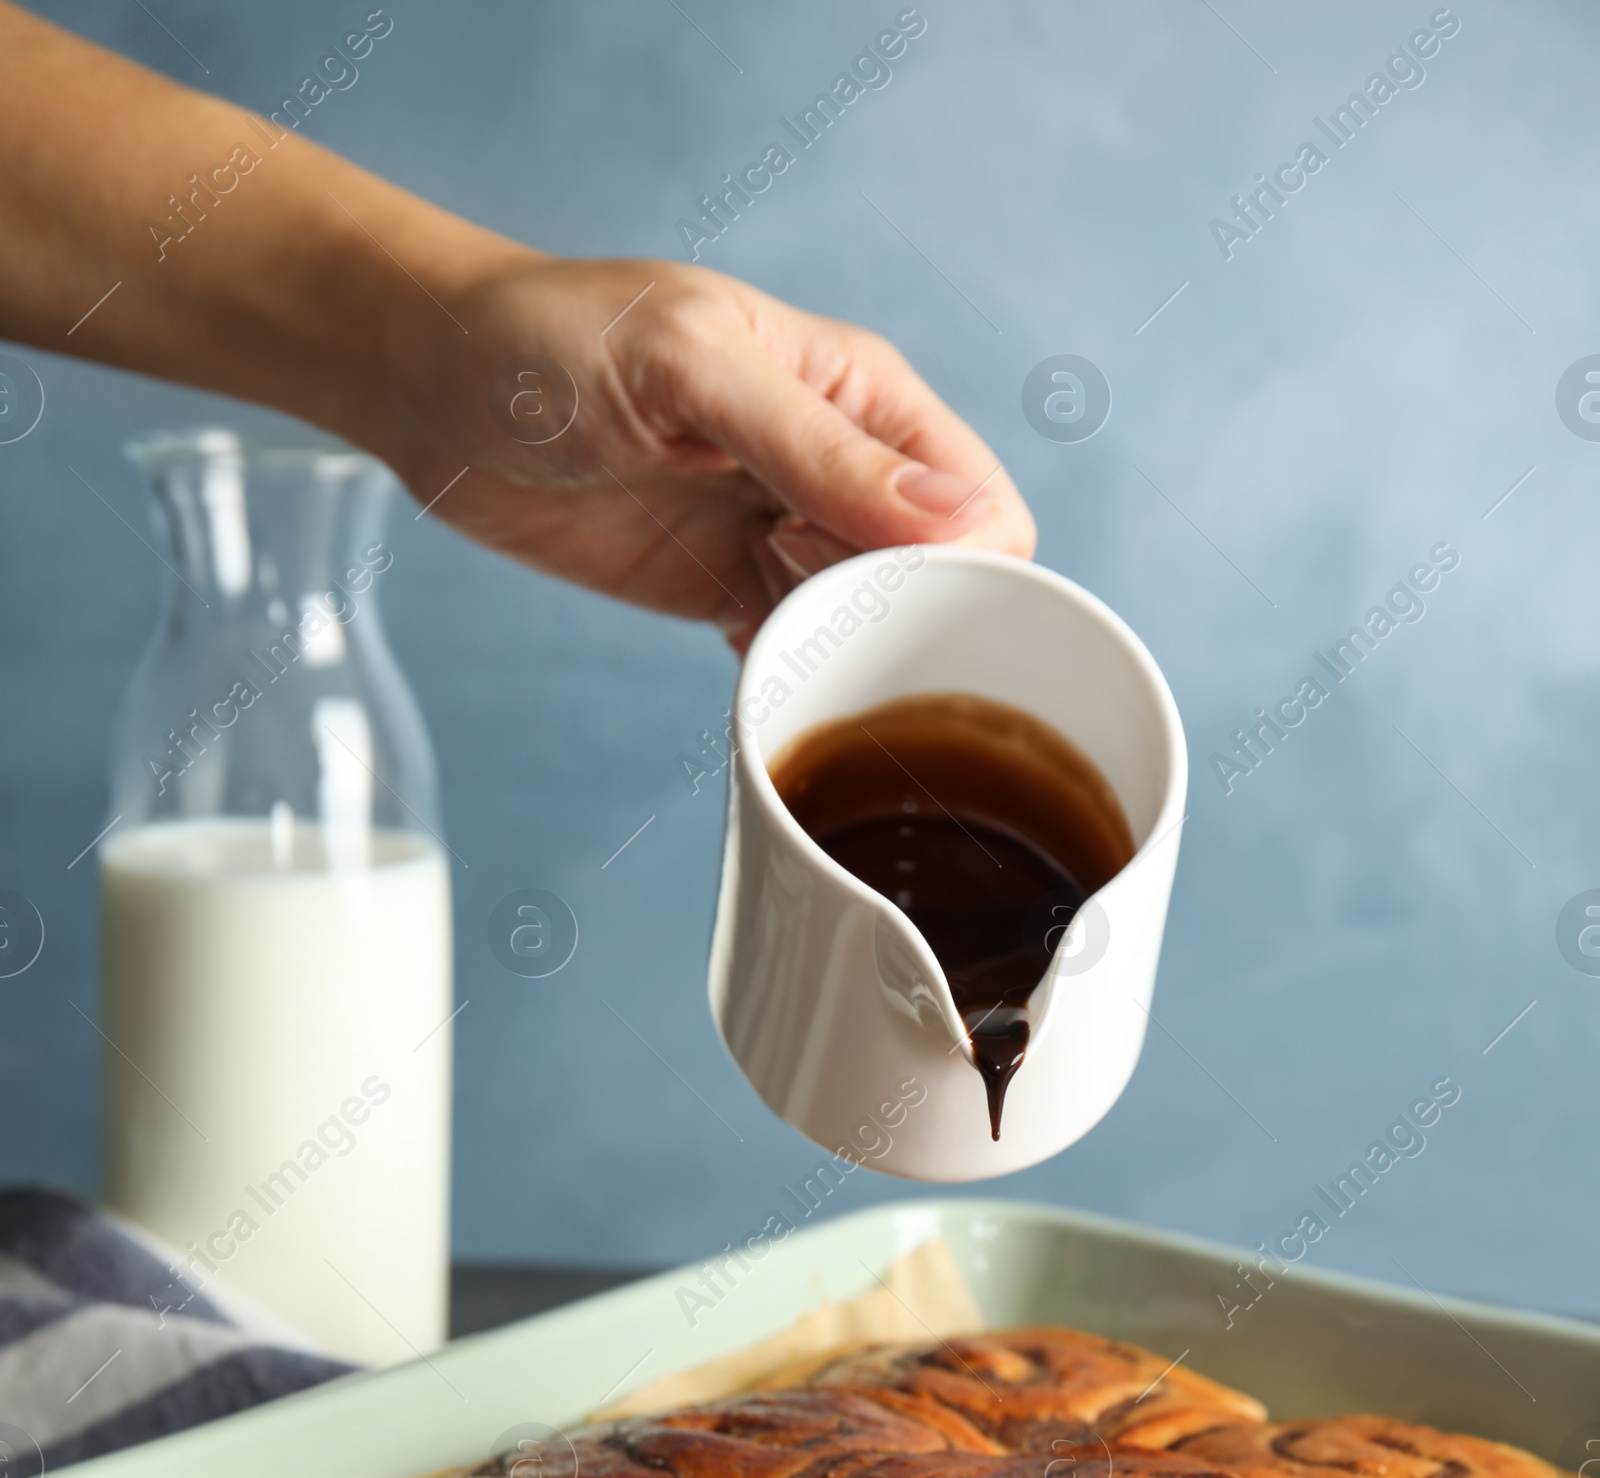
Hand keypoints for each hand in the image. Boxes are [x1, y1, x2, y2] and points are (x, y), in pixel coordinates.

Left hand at [378, 255, 1035, 647]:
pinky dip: (783, 672)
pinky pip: (800, 655)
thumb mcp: (689, 373)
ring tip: (740, 597)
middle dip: (886, 618)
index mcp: (865, 396)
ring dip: (829, 649)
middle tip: (774, 573)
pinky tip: (732, 645)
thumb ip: (820, 450)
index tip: (843, 562)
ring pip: (873, 632)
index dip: (949, 570)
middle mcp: (843, 468)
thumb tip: (956, 527)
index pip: (984, 514)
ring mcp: (788, 535)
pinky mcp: (729, 590)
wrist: (431, 388)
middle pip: (940, 589)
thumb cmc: (550, 342)